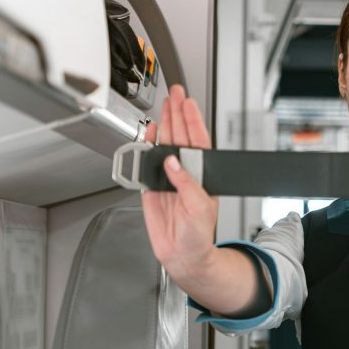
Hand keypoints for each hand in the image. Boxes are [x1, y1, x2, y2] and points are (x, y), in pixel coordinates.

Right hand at [141, 84, 219, 289]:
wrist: (182, 255)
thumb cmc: (199, 234)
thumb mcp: (199, 207)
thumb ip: (187, 184)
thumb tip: (173, 163)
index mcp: (202, 174)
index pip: (197, 141)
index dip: (192, 120)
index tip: (188, 102)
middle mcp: (185, 173)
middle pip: (180, 136)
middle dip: (177, 114)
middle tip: (175, 94)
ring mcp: (168, 179)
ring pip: (164, 146)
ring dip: (163, 127)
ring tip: (163, 107)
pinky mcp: (152, 188)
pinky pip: (147, 164)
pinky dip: (146, 149)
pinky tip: (149, 134)